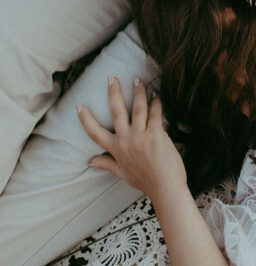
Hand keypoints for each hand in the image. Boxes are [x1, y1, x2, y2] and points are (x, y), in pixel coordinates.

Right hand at [78, 77, 186, 203]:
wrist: (165, 188)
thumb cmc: (145, 182)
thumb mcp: (122, 174)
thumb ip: (107, 164)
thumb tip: (90, 162)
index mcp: (116, 150)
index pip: (95, 133)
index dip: (86, 119)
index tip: (79, 105)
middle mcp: (126, 141)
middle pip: (117, 112)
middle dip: (114, 92)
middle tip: (112, 77)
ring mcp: (140, 137)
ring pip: (138, 108)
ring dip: (138, 92)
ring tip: (138, 80)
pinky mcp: (156, 134)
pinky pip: (155, 114)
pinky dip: (156, 103)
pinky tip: (157, 95)